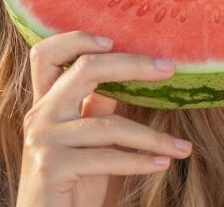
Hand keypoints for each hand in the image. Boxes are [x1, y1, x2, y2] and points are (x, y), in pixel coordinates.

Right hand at [16, 31, 192, 206]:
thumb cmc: (70, 184)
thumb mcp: (87, 141)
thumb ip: (97, 108)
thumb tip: (129, 77)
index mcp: (45, 103)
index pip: (47, 53)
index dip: (77, 39)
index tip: (115, 40)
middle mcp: (40, 115)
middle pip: (85, 69)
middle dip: (133, 65)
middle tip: (169, 69)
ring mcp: (43, 140)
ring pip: (108, 124)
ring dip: (153, 137)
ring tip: (183, 147)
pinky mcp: (51, 167)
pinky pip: (106, 158)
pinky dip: (140, 161)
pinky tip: (163, 164)